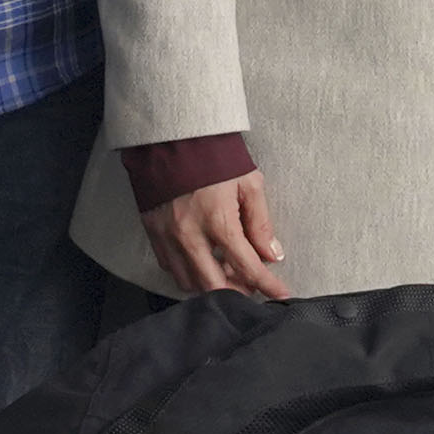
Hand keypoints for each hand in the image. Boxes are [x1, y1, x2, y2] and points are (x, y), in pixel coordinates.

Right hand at [144, 169, 289, 298]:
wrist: (172, 139)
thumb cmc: (214, 157)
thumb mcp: (248, 183)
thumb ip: (260, 222)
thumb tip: (272, 254)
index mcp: (218, 221)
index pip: (247, 267)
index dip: (267, 285)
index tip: (281, 295)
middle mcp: (190, 236)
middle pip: (215, 286)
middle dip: (237, 292)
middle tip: (251, 287)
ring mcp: (168, 237)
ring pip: (189, 283)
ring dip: (211, 285)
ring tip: (227, 271)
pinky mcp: (153, 233)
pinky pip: (170, 268)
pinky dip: (188, 273)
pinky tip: (202, 262)